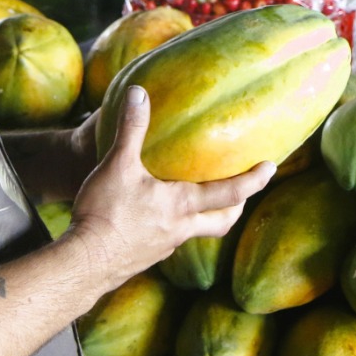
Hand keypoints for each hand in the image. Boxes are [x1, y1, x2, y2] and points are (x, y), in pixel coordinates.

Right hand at [67, 85, 274, 286]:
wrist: (84, 263)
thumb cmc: (105, 213)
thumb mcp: (117, 165)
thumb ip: (131, 129)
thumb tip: (139, 92)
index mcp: (181, 205)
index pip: (229, 193)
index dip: (253, 180)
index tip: (271, 168)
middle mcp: (180, 228)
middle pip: (222, 221)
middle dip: (236, 206)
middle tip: (245, 192)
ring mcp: (164, 246)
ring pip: (197, 231)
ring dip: (207, 217)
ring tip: (204, 201)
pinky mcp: (146, 256)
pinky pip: (170, 239)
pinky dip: (176, 226)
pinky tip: (159, 216)